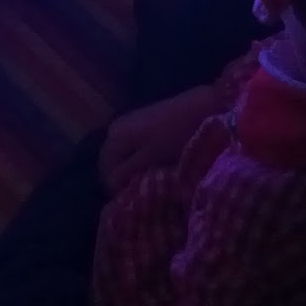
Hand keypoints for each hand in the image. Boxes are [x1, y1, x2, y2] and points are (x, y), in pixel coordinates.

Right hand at [99, 86, 218, 193]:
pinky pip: (131, 148)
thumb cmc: (175, 135)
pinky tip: (152, 165)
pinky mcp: (141, 124)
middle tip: (141, 190)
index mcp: (114, 136)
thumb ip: (127, 172)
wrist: (200, 108)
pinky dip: (138, 159)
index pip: (105, 172)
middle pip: (111, 162)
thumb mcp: (150, 157)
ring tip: (148, 179)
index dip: (117, 188)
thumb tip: (109, 188)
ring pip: (122, 156)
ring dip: (132, 169)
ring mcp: (127, 124)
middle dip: (123, 178)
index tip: (134, 198)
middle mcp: (114, 129)